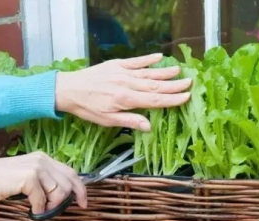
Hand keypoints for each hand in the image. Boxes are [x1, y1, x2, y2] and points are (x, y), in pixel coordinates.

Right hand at [0, 152, 86, 220]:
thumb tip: (60, 196)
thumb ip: (44, 182)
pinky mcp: (29, 177)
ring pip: (59, 192)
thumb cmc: (0, 181)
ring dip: (51, 207)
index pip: (71, 172)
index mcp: (43, 158)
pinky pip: (42, 200)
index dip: (80, 188)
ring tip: (38, 212)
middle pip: (69, 182)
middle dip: (68, 200)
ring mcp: (36, 167)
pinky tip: (31, 214)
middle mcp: (42, 160)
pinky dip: (38, 210)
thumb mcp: (26, 177)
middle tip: (61, 212)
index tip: (83, 202)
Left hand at [55, 53, 191, 131]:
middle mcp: (128, 84)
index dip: (172, 99)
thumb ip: (129, 121)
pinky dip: (148, 59)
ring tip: (179, 71)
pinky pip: (136, 61)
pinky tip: (159, 57)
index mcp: (126, 99)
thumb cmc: (87, 108)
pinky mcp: (116, 65)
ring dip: (165, 72)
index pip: (155, 100)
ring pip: (149, 73)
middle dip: (174, 85)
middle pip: (156, 85)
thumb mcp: (107, 120)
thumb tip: (149, 127)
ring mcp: (123, 72)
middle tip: (190, 82)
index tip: (187, 97)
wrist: (68, 90)